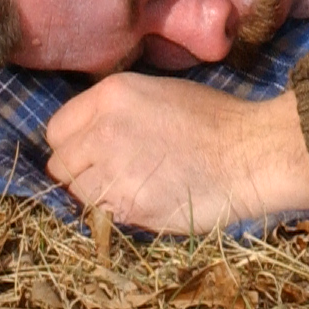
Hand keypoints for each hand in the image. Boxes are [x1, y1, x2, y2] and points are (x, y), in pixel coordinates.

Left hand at [44, 78, 308, 231]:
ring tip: (131, 188)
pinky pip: (101, 214)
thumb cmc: (216, 120)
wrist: (250, 153)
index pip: (57, 129)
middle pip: (61, 163)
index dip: (75, 143)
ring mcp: (113, 170)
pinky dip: (115, 212)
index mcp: (111, 96)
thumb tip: (91, 135)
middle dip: (81, 171)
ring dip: (97, 194)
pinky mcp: (128, 204)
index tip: (92, 152)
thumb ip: (116, 112)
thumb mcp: (159, 94)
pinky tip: (144, 201)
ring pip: (77, 192)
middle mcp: (102, 129)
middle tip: (112, 175)